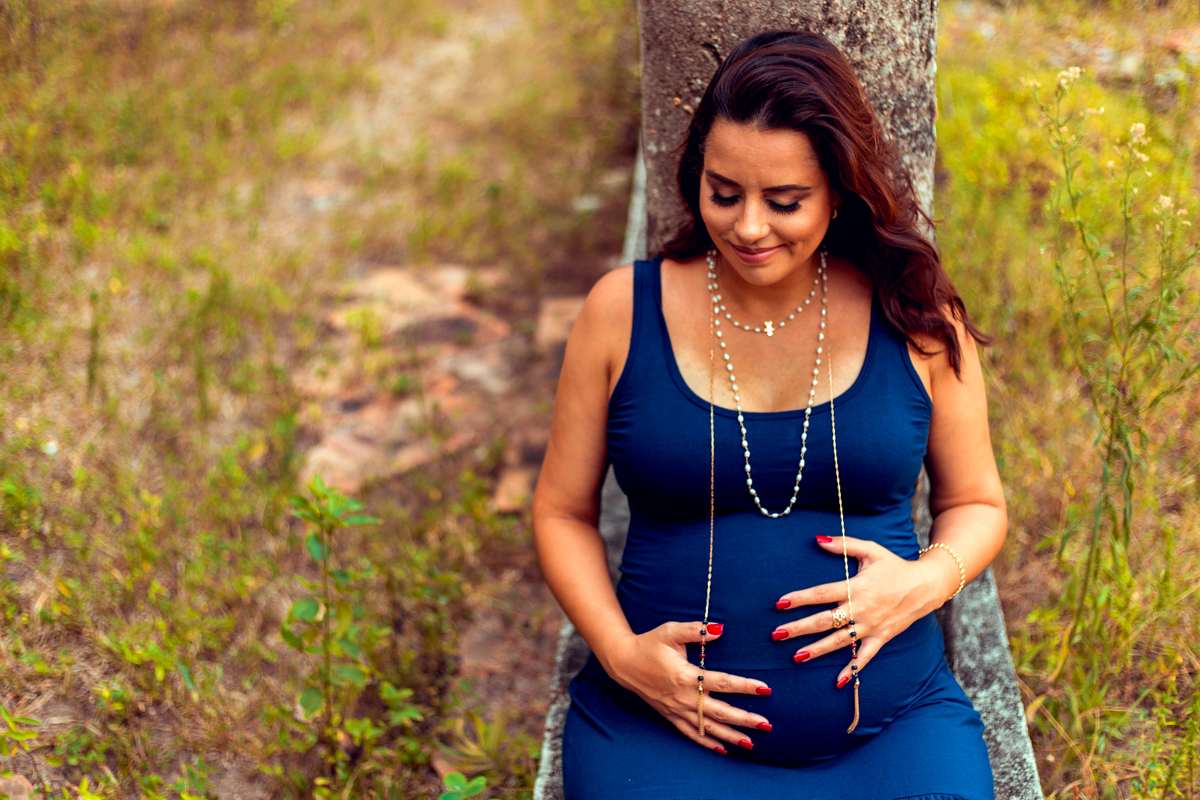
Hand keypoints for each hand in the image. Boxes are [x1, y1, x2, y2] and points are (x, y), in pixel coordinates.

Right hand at [601, 621, 772, 753]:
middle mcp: (683, 697)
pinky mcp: (670, 716)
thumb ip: (695, 630)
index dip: (745, 686)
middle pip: (719, 711)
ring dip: (730, 736)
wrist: (624, 662)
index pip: (722, 682)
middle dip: (744, 719)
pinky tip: (723, 750)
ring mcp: (676, 709)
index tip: (765, 688)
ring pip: (708, 727)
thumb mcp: (670, 631)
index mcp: (685, 676)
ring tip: (752, 743)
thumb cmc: (649, 643)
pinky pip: (691, 734)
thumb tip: (720, 629)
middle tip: (766, 724)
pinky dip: (707, 743)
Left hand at [769, 535, 951, 687]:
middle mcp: (862, 609)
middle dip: (800, 628)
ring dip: (818, 649)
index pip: (822, 594)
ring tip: (796, 656)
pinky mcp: (882, 637)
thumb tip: (817, 539)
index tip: (780, 603)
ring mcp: (872, 626)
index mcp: (856, 587)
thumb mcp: (871, 550)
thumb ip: (844, 544)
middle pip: (825, 621)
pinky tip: (838, 682)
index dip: (801, 598)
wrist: (926, 586)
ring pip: (840, 641)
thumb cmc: (894, 566)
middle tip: (777, 634)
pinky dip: (853, 669)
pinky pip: (866, 656)